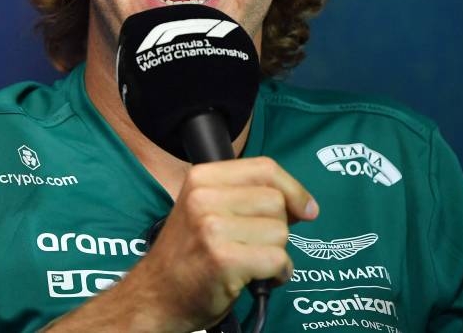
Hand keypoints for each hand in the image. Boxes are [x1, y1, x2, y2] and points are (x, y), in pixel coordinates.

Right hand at [44, 156, 317, 331]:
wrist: (157, 295)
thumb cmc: (189, 255)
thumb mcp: (206, 208)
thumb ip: (245, 196)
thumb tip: (304, 205)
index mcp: (201, 177)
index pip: (265, 168)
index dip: (293, 189)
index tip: (305, 208)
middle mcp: (203, 196)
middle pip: (276, 201)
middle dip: (278, 227)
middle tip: (256, 244)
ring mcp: (211, 227)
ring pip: (280, 231)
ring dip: (276, 253)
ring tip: (251, 263)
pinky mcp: (223, 258)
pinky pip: (277, 259)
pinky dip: (276, 274)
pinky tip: (255, 278)